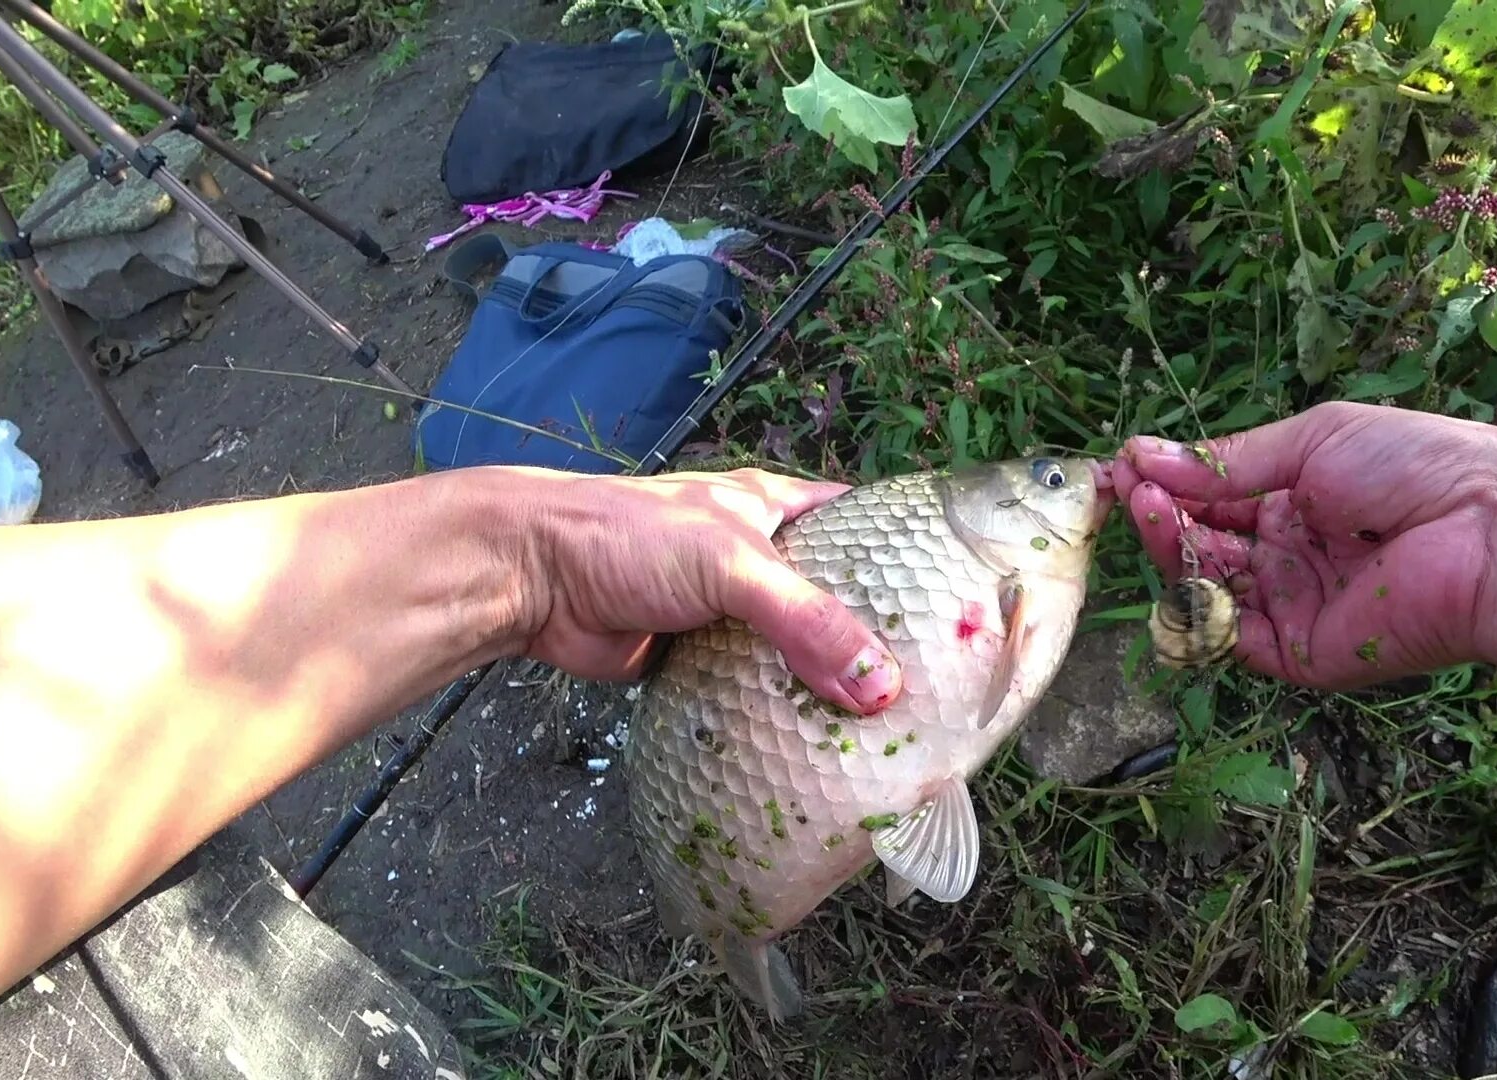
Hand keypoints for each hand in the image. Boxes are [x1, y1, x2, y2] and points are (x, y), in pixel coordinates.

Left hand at [522, 467, 902, 713]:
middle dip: (877, 639)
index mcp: (775, 508)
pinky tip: (817, 750)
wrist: (532, 579)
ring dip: (827, 686)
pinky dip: (776, 717)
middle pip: (835, 600)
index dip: (909, 553)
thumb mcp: (731, 564)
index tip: (963, 599)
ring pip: (794, 653)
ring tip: (891, 730)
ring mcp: (728, 614)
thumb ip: (806, 621)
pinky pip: (751, 693)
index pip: (862, 523)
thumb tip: (881, 687)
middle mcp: (760, 559)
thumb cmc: (628, 537)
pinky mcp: (697, 662)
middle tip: (937, 685)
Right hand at [1112, 402, 1496, 688]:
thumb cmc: (1416, 464)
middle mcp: (1297, 557)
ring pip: (1211, 588)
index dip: (1173, 485)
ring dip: (1173, 550)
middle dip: (1165, 515)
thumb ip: (1228, 460)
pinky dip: (1197, 605)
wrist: (1487, 528)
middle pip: (1208, 546)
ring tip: (1149, 510)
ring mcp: (1298, 606)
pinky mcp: (1303, 654)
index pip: (1222, 499)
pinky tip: (1178, 559)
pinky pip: (1234, 638)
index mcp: (1306, 502)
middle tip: (1126, 489)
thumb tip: (1144, 453)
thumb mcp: (1315, 439)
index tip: (1126, 466)